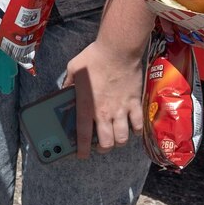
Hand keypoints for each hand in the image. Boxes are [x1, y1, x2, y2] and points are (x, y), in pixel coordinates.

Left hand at [61, 37, 145, 160]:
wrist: (118, 50)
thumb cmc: (93, 58)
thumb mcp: (73, 69)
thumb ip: (69, 83)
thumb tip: (65, 90)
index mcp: (87, 106)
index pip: (84, 136)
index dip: (82, 150)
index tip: (82, 155)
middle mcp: (105, 112)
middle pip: (107, 143)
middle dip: (104, 148)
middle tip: (101, 144)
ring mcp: (122, 109)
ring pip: (123, 137)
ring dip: (119, 141)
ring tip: (117, 137)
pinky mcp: (135, 102)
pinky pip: (138, 123)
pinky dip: (136, 129)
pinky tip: (133, 127)